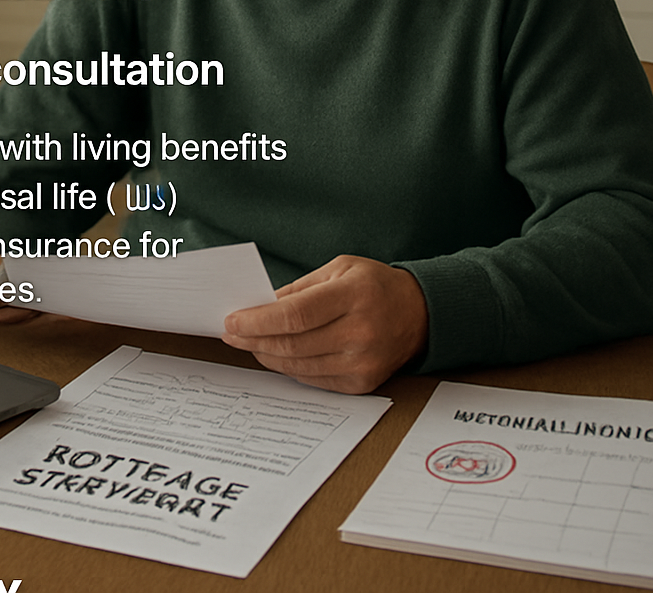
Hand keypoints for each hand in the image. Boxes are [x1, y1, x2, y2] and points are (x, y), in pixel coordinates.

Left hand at [221, 255, 428, 393]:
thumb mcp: (339, 268)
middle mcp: (360, 333)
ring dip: (267, 355)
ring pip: (298, 366)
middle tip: (232, 333)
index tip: (232, 320)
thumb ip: (299, 288)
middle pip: (292, 344)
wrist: (419, 314)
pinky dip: (290, 367)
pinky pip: (314, 379)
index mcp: (354, 296)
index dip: (258, 320)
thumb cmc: (374, 285)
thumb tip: (259, 305)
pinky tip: (277, 354)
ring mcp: (362, 363)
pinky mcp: (362, 383)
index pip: (295, 315)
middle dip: (254, 340)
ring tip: (249, 343)